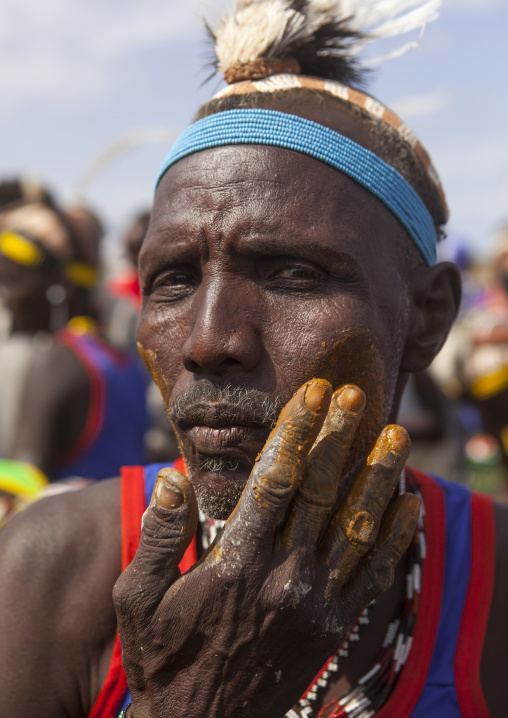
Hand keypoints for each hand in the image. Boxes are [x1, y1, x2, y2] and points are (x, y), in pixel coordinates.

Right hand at [113, 379, 419, 717]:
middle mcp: (284, 577)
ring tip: (397, 434)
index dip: (295, 432)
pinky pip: (375, 574)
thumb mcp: (136, 599)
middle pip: (321, 492)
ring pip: (357, 526)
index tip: (312, 393)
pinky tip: (408, 501)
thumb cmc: (164, 658)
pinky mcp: (336, 626)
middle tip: (354, 395)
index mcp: (236, 563)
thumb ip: (156, 536)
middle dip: (338, 438)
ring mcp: (317, 603)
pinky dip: (396, 536)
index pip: (275, 481)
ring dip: (378, 476)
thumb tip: (174, 477)